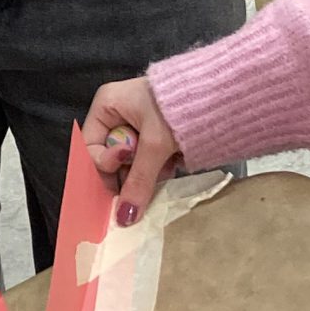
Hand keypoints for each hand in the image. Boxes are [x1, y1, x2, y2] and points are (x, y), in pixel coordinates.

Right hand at [86, 77, 181, 225]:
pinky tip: (174, 160)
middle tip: (149, 176)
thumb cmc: (176, 109)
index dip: (104, 165)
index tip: (124, 171)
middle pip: (111, 156)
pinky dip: (160, 164)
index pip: (90, 146)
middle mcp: (117, 112)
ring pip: (132, 160)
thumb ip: (138, 181)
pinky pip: (148, 157)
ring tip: (168, 163)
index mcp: (106, 105)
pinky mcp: (155, 130)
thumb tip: (125, 219)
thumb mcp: (155, 145)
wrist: (218, 91)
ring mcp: (137, 121)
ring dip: (149, 170)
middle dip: (131, 170)